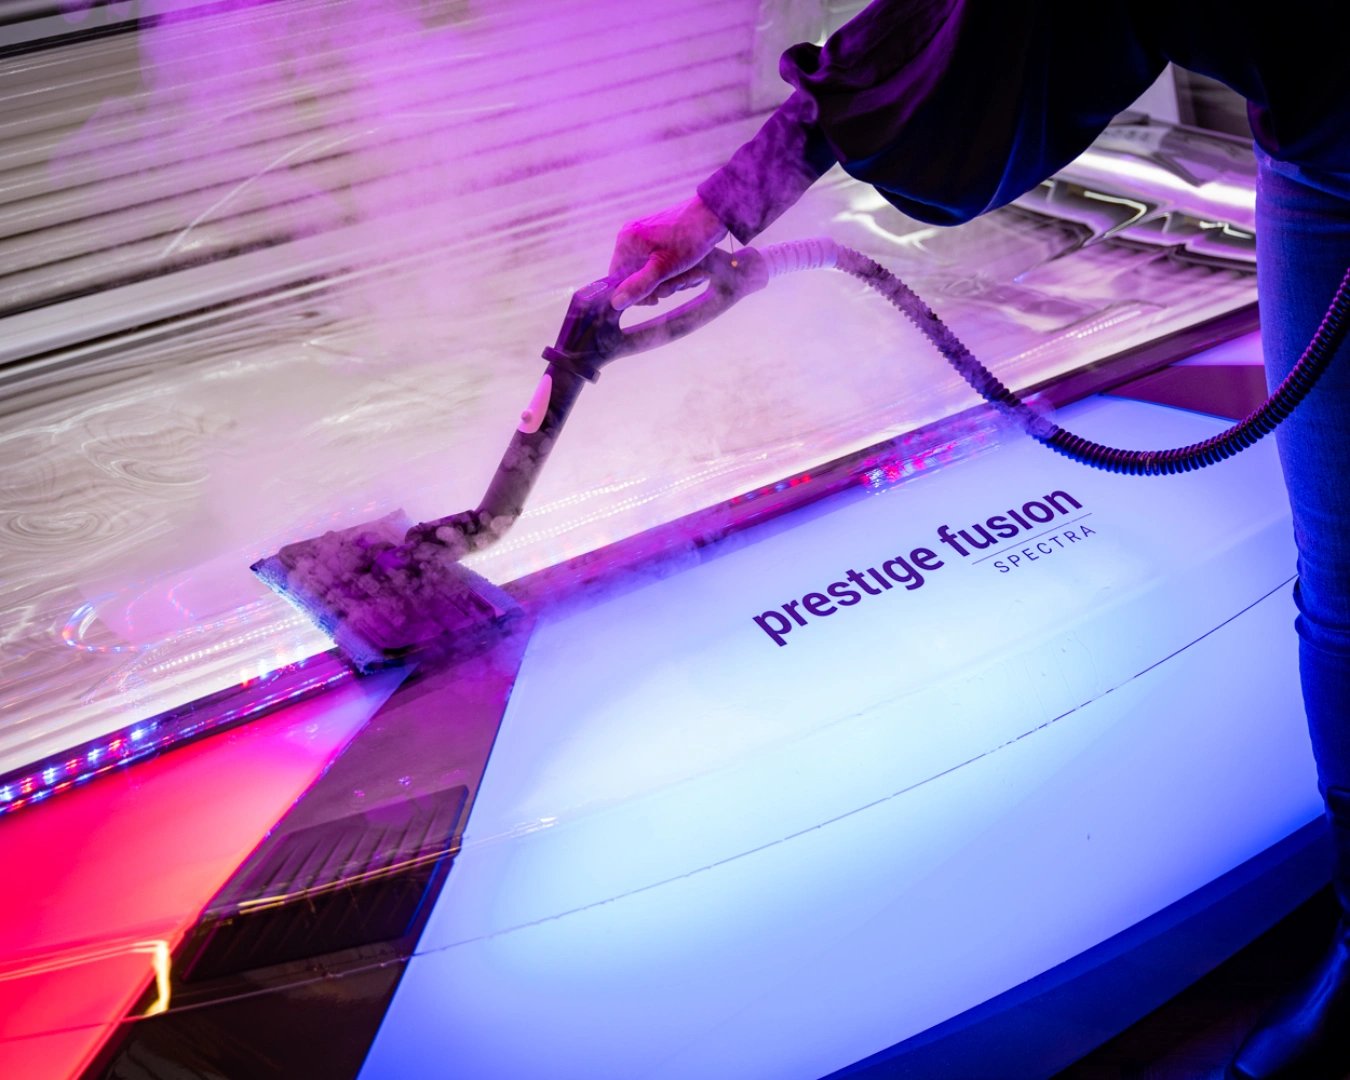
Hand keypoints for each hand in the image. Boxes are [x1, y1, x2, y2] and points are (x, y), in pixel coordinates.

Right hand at [609, 195, 727, 309]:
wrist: (714, 215)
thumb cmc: (689, 239)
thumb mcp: (663, 268)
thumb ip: (639, 286)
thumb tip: (616, 303)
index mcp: (626, 242)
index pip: (616, 279)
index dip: (635, 294)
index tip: (656, 299)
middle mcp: (632, 238)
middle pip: (637, 278)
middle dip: (662, 285)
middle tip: (682, 282)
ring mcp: (646, 238)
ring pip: (652, 274)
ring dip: (674, 281)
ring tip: (692, 274)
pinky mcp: (659, 239)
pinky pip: (661, 265)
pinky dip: (677, 272)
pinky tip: (693, 270)